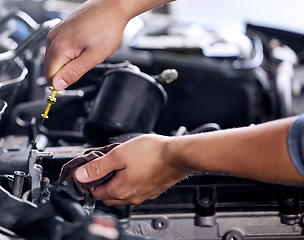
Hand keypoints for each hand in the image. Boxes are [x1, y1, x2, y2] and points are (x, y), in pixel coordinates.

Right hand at [43, 0, 127, 89]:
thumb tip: (58, 85)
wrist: (112, 7)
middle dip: (66, 72)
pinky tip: (84, 47)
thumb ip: (73, 73)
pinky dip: (70, 53)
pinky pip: (60, 49)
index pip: (50, 77)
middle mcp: (53, 39)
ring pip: (55, 59)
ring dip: (69, 63)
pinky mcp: (61, 29)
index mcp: (59, 47)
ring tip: (86, 53)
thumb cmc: (107, 28)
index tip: (76, 78)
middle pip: (50, 69)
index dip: (63, 82)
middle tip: (84, 65)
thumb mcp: (93, 57)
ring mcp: (56, 32)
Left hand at [74, 134, 188, 205]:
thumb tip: (81, 175)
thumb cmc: (153, 153)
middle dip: (102, 184)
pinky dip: (130, 182)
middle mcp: (132, 197)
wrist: (178, 155)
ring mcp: (144, 194)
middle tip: (104, 168)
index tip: (91, 171)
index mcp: (120, 190)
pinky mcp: (153, 190)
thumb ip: (98, 167)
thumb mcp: (119, 155)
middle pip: (108, 196)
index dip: (90, 182)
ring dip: (117, 183)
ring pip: (123, 194)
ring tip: (119, 166)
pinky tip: (134, 169)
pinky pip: (136, 190)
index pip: (96, 193)